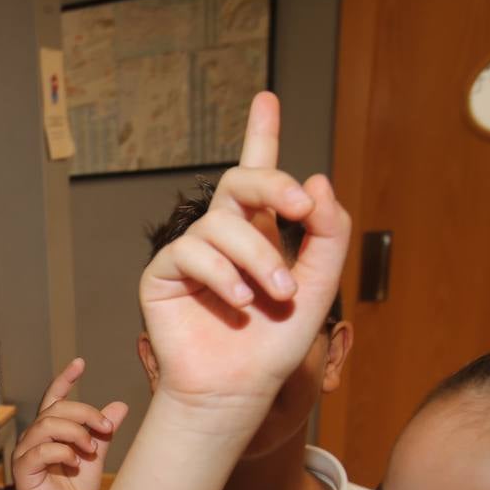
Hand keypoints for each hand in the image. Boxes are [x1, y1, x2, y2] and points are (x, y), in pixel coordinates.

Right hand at [13, 358, 127, 489]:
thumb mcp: (94, 455)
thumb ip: (102, 432)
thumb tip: (120, 405)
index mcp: (49, 431)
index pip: (54, 398)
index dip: (65, 379)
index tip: (80, 363)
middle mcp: (34, 437)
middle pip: (55, 409)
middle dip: (84, 413)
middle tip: (106, 427)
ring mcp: (26, 452)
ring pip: (47, 425)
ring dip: (75, 433)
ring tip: (91, 449)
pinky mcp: (23, 469)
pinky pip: (41, 450)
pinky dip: (63, 452)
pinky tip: (76, 462)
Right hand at [139, 91, 350, 412]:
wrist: (237, 390)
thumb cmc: (273, 346)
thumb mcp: (317, 286)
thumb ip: (326, 234)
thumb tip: (316, 179)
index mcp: (259, 234)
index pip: (258, 176)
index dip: (261, 135)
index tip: (267, 98)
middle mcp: (222, 237)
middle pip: (239, 183)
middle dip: (271, 185)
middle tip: (300, 208)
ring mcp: (190, 255)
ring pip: (222, 224)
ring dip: (256, 257)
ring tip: (273, 296)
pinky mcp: (163, 276)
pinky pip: (191, 252)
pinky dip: (221, 275)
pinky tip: (238, 302)